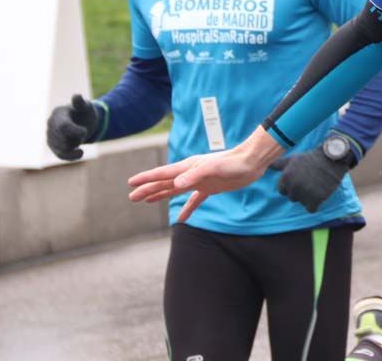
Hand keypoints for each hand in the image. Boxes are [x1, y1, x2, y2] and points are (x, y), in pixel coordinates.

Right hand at [46, 94, 100, 160]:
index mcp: (58, 113)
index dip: (76, 132)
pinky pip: (60, 155)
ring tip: (78, 136)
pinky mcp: (52, 145)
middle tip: (83, 132)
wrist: (84, 122)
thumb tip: (76, 96)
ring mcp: (50, 135)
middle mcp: (51, 123)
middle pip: (64, 139)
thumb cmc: (85, 113)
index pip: (63, 127)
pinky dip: (71, 156)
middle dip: (77, 138)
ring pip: (63, 147)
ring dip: (75, 145)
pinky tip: (80, 153)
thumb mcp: (86, 107)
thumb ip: (81, 104)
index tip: (85, 132)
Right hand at [128, 127, 280, 221]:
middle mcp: (191, 173)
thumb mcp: (213, 169)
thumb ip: (195, 175)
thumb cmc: (233, 163)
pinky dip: (187, 209)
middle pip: (165, 183)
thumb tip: (177, 184)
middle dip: (148, 189)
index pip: (163, 174)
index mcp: (188, 167)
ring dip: (161, 195)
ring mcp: (200, 181)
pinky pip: (195, 200)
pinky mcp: (211, 188)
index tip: (131, 183)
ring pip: (176, 190)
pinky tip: (181, 219)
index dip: (146, 179)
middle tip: (132, 197)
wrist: (251, 163)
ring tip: (147, 201)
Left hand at [271, 148, 349, 212]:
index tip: (301, 179)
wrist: (331, 158)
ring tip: (316, 185)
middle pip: (293, 198)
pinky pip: (311, 209)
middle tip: (310, 181)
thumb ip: (278, 164)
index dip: (292, 186)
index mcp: (285, 178)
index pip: (283, 191)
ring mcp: (305, 193)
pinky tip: (320, 193)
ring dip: (308, 197)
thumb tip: (267, 166)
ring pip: (302, 203)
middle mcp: (293, 187)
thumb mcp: (293, 159)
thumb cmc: (311, 158)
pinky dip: (315, 204)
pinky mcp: (316, 199)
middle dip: (300, 191)